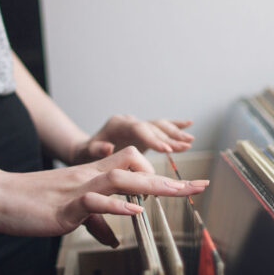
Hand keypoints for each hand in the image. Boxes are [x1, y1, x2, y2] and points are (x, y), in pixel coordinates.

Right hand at [0, 146, 207, 246]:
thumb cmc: (30, 203)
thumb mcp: (70, 210)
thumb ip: (94, 221)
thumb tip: (114, 241)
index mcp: (92, 177)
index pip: (133, 165)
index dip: (161, 173)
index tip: (186, 185)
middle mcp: (89, 178)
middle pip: (136, 168)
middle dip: (171, 179)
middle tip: (200, 186)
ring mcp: (77, 191)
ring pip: (120, 178)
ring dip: (152, 184)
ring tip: (179, 191)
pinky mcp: (63, 207)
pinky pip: (93, 201)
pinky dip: (115, 206)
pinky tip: (134, 211)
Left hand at [69, 115, 194, 164]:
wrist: (85, 148)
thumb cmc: (84, 154)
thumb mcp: (84, 153)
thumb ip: (95, 150)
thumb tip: (106, 147)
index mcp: (117, 125)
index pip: (139, 129)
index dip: (153, 139)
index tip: (166, 149)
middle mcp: (129, 121)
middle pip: (153, 126)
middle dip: (169, 137)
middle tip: (185, 146)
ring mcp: (137, 124)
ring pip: (160, 125)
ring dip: (175, 133)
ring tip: (190, 141)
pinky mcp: (143, 131)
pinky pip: (161, 126)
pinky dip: (175, 125)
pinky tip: (189, 125)